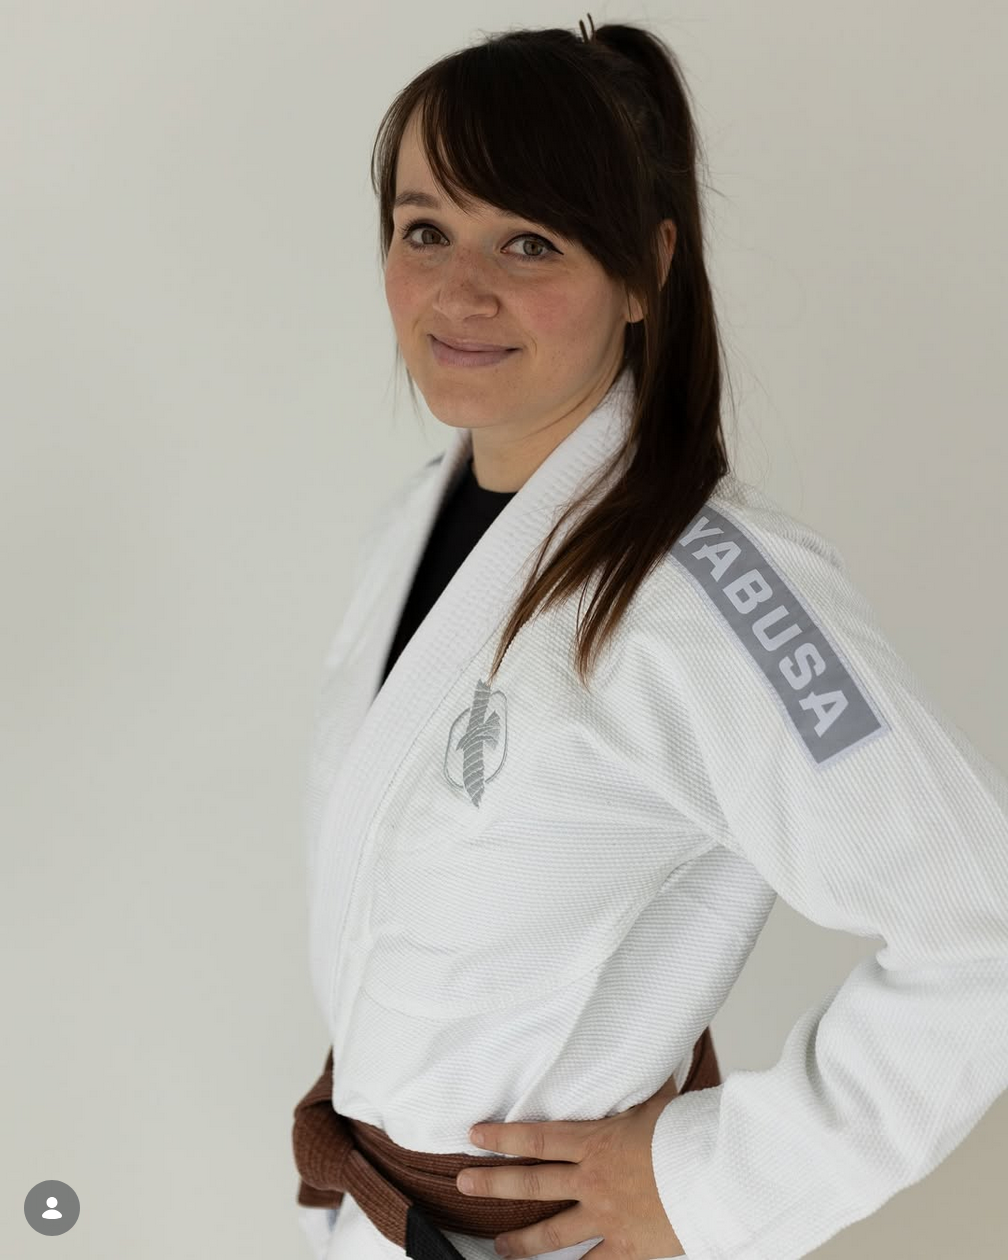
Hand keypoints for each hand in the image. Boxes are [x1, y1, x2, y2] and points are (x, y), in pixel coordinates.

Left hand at [456, 1075, 684, 1258]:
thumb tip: (639, 1054)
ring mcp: (606, 1216)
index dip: (502, 1137)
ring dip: (521, 1241)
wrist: (712, 1174)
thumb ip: (638, 1085)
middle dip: (492, 1183)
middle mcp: (592, 1180)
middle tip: (463, 1184)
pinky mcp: (626, 1247)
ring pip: (553, 1232)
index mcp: (595, 1142)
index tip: (474, 1136)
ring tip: (498, 1246)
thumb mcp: (657, 1100)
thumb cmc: (687, 1133)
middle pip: (531, 1181)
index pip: (536, 1137)